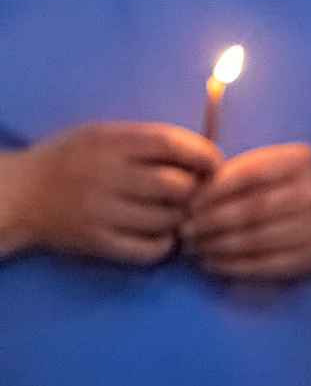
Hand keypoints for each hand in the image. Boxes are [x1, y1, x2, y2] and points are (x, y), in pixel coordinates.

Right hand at [0, 124, 216, 263]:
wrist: (20, 194)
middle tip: (195, 196)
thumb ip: (146, 143)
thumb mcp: (101, 136)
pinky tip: (160, 235)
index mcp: (109, 141)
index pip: (170, 144)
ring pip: (168, 220)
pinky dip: (165, 245)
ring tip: (175, 214)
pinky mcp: (99, 242)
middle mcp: (106, 174)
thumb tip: (203, 157)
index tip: (215, 165)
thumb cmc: (70, 161)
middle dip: (195, 192)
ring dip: (181, 220)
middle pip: (177, 186)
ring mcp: (102, 211)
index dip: (203, 155)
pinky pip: (151, 249)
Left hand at [182, 143, 310, 281]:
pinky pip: (267, 265)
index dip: (214, 191)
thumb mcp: (277, 163)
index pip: (249, 176)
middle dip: (212, 222)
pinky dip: (235, 266)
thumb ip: (242, 170)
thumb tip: (194, 188)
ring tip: (193, 247)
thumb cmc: (295, 183)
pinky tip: (212, 263)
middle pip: (253, 210)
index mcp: (301, 163)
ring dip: (218, 246)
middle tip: (185, 229)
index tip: (189, 202)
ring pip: (258, 240)